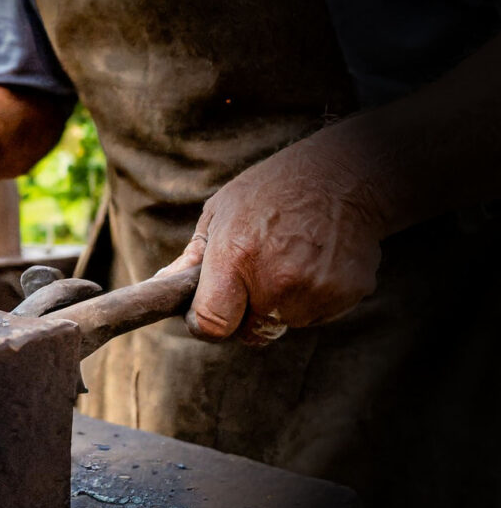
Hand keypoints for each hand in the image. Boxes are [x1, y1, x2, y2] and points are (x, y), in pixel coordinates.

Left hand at [158, 136, 385, 345]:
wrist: (345, 175)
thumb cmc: (271, 190)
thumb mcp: (221, 212)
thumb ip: (193, 258)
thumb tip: (162, 286)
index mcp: (236, 257)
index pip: (211, 324)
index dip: (203, 325)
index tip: (204, 313)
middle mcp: (275, 280)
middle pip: (247, 332)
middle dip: (243, 313)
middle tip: (253, 274)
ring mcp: (313, 290)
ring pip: (282, 324)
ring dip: (280, 304)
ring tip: (288, 259)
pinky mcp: (345, 295)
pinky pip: (315, 315)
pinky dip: (311, 298)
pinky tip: (314, 261)